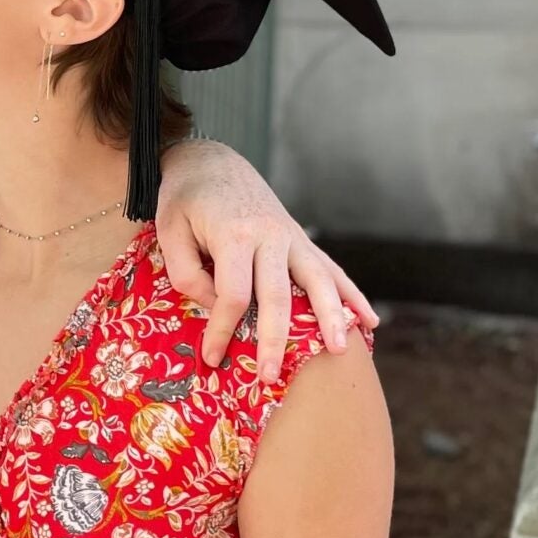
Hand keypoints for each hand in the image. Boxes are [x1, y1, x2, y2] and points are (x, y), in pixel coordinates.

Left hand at [153, 141, 377, 382]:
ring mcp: (291, 237)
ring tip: (339, 350)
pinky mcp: (301, 240)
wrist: (212, 160)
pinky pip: (331, 270)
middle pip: (279, 295)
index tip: (212, 358)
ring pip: (318, 281)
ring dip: (330, 318)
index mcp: (234, 235)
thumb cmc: (185, 199)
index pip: (233, 295)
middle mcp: (270, 236)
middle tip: (271, 377)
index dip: (222, 330)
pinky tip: (369, 321)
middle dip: (275, 340)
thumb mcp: (169, 230)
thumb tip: (216, 306)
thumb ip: (187, 273)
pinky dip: (351, 295)